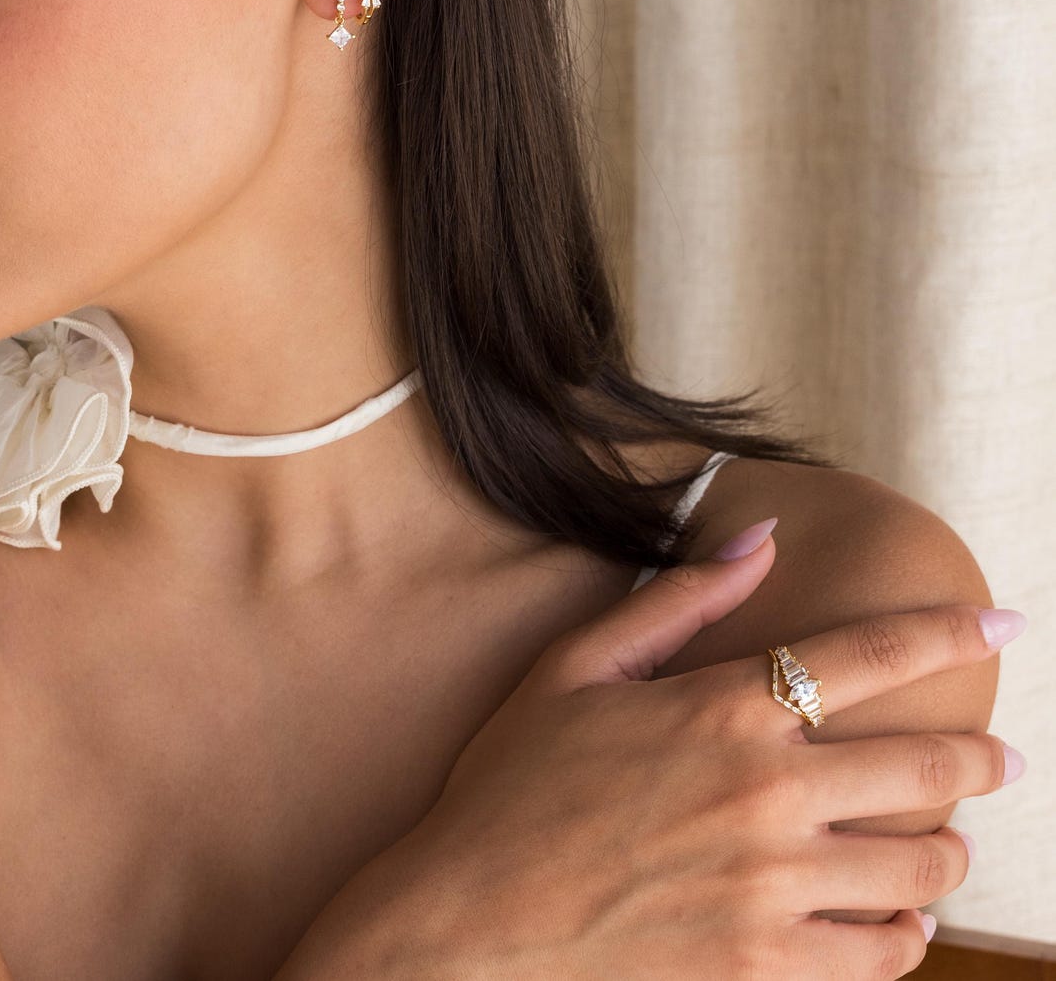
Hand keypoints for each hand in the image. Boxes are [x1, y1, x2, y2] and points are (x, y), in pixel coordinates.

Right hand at [279, 528, 1018, 980]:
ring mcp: (774, 886)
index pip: (871, 655)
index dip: (949, 631)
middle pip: (926, 768)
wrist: (473, 916)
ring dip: (949, 848)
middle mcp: (767, 793)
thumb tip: (762, 538)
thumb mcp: (575, 667)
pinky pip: (882, 954)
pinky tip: (903, 919)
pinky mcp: (766, 963)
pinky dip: (910, 933)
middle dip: (982, 758)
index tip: (1005, 624)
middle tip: (1003, 757)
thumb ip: (678, 601)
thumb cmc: (513, 783)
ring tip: (946, 840)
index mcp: (722, 710)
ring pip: (920, 867)